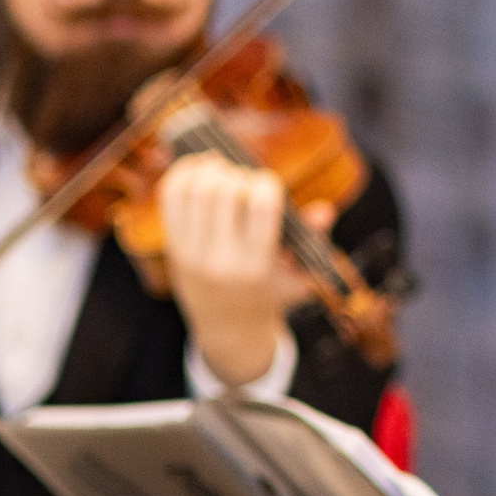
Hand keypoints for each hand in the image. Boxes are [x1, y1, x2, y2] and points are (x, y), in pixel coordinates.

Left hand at [158, 154, 321, 384]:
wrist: (227, 325)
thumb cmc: (271, 293)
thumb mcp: (300, 277)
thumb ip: (314, 242)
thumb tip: (325, 210)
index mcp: (255, 267)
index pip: (260, 205)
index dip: (267, 182)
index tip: (270, 186)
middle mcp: (219, 260)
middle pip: (225, 190)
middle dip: (240, 175)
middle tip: (248, 183)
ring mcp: (191, 252)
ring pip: (196, 188)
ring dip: (214, 171)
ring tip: (227, 174)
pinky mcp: (172, 244)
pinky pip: (171, 194)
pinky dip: (185, 171)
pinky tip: (204, 170)